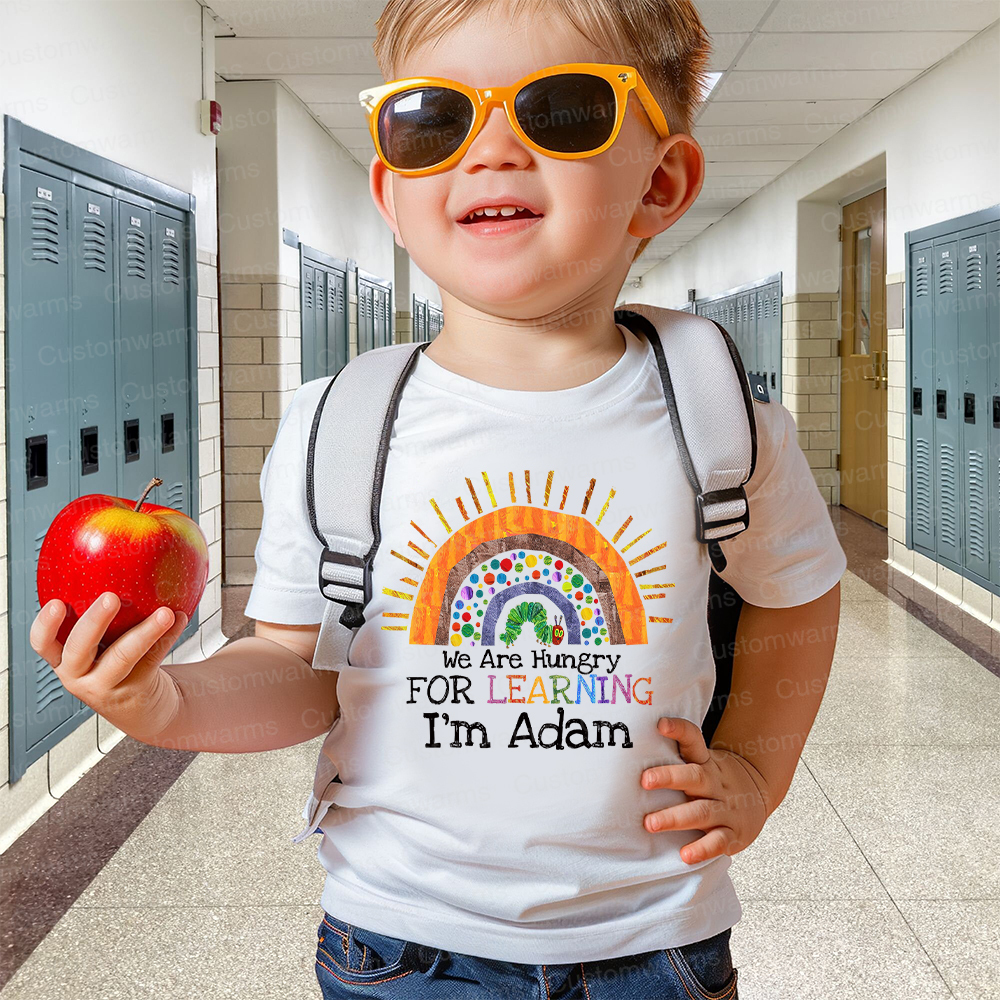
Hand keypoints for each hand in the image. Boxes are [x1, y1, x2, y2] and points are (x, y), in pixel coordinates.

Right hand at [30, 592, 188, 743]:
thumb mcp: (101, 645)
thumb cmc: (119, 663)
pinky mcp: (134, 691)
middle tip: (111, 598)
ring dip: (146, 631)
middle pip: (79, 649)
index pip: (43, 643)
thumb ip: (103, 615)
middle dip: (93, 622)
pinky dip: (168, 636)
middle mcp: (79, 676)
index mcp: (64, 659)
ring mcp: (106, 686)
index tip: (56, 602)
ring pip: (123, 656)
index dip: (45, 625)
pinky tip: (180, 618)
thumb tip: (118, 557)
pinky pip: (152, 658)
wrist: (143, 707)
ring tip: (165, 612)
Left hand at [640, 716, 770, 863]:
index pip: (693, 740)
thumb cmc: (715, 779)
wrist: (758, 794)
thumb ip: (675, 756)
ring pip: (701, 811)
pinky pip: (718, 842)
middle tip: (644, 781)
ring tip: (650, 823)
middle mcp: (715, 783)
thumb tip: (629, 753)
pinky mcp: (733, 834)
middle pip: (694, 776)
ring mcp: (725, 808)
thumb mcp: (702, 761)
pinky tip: (685, 855)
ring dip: (675, 818)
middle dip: (669, 778)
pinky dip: (702, 849)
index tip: (661, 724)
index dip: (679, 730)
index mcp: (705, 762)